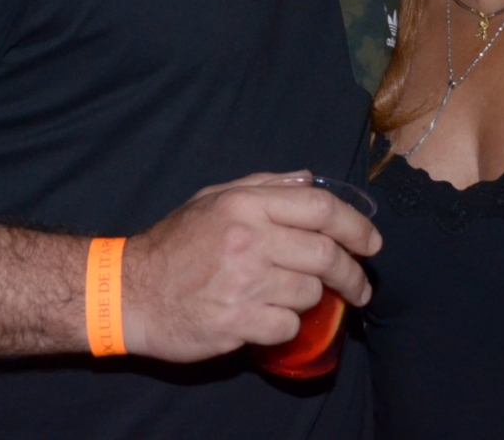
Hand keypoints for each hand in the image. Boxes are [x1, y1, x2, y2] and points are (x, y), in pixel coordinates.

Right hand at [120, 171, 381, 363]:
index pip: (320, 208)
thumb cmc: (174, 243)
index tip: (372, 243)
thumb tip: (308, 178)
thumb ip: (264, 186)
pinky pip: (287, 325)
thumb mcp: (213, 199)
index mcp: (245, 204)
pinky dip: (285, 325)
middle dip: (352, 273)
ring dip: (311, 300)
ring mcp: (243, 282)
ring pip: (310, 293)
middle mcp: (248, 239)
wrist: (131, 292)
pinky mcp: (237, 321)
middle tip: (360, 286)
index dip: (356, 226)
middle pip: (325, 254)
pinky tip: (268, 318)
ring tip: (293, 298)